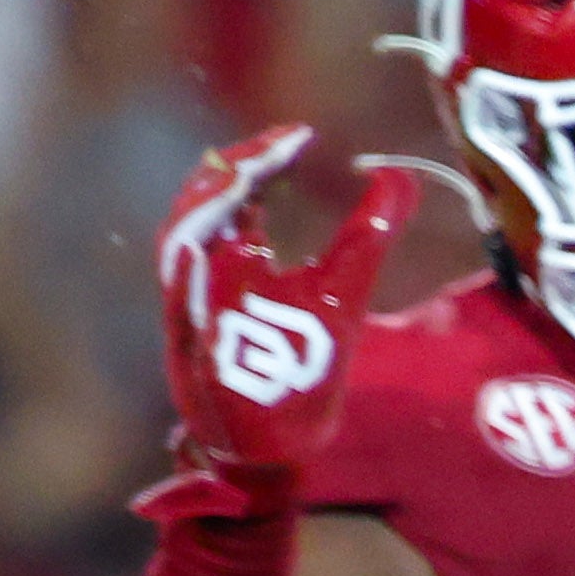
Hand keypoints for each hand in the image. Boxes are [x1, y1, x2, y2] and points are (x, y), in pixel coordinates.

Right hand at [155, 127, 413, 502]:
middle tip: (272, 149)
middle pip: (198, 207)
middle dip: (230, 174)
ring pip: (178, 247)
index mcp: (235, 254)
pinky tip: (206, 248)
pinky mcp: (193, 352)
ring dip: (203, 211)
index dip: (259, 157)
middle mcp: (206, 274)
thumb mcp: (342, 287)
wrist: (277, 441)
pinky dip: (188, 277)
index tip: (300, 134)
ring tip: (237, 179)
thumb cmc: (304, 361)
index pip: (233, 189)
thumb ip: (365, 231)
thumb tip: (396, 173)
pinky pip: (179, 307)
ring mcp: (194, 310)